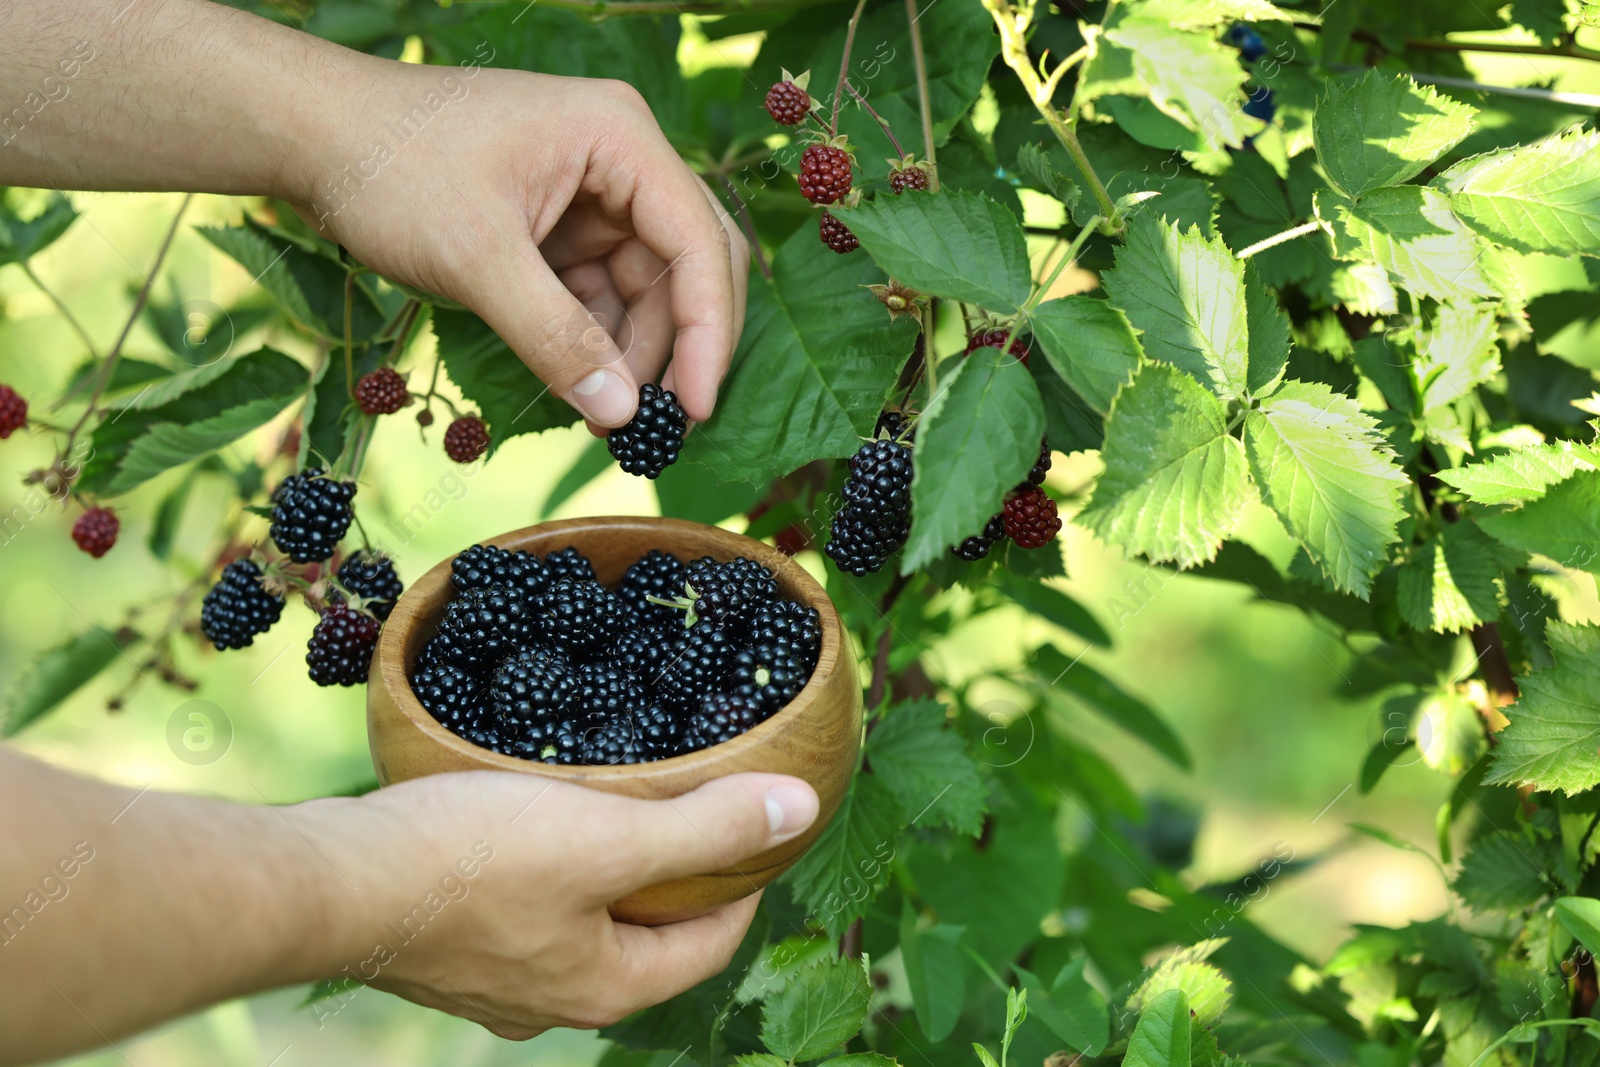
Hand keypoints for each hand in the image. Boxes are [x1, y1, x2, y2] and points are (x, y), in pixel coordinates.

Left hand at [291, 66, 750, 429]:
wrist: (312, 135)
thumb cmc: (391, 169)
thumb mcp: (477, 259)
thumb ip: (554, 338)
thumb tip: (619, 414)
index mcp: (618, 138)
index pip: (698, 241)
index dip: (707, 330)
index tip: (694, 407)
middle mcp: (619, 159)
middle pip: (686, 265)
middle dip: (675, 347)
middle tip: (657, 427)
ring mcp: (591, 192)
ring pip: (645, 288)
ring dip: (630, 354)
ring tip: (602, 417)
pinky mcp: (559, 223)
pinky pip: (600, 292)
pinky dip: (594, 342)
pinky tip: (578, 387)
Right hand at [310, 771, 818, 1037]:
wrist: (327, 881)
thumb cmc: (470, 862)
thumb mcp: (606, 836)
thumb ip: (706, 827)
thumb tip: (803, 810)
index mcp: (607, 989)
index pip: (713, 943)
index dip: (746, 881)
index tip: (757, 824)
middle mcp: (553, 1003)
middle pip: (647, 937)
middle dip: (677, 875)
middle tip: (694, 805)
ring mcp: (494, 984)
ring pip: (583, 924)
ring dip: (610, 871)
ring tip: (619, 805)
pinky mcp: (449, 951)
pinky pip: (528, 913)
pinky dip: (552, 871)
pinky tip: (537, 822)